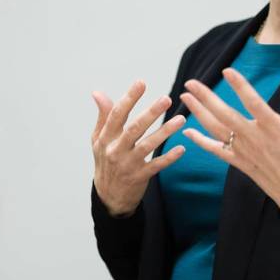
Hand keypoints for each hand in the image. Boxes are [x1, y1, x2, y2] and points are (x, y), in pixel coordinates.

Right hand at [91, 80, 186, 216]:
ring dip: (165, 132)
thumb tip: (98, 93)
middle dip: (151, 113)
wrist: (108, 197)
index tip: (141, 83)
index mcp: (106, 138)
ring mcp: (128, 165)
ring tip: (181, 120)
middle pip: (134, 128)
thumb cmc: (105, 162)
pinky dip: (169, 157)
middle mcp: (116, 150)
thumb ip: (103, 116)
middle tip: (166, 98)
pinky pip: (156, 165)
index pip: (117, 114)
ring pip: (148, 146)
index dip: (129, 98)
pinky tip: (181, 148)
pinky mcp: (140, 177)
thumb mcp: (99, 139)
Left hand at [181, 68, 279, 216]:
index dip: (240, 86)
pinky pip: (216, 150)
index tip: (227, 71)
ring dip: (199, 113)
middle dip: (206, 97)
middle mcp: (256, 138)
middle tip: (191, 83)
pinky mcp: (240, 163)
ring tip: (185, 98)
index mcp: (275, 128)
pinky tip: (187, 133)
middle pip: (226, 114)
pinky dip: (201, 141)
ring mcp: (245, 151)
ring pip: (217, 129)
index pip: (254, 102)